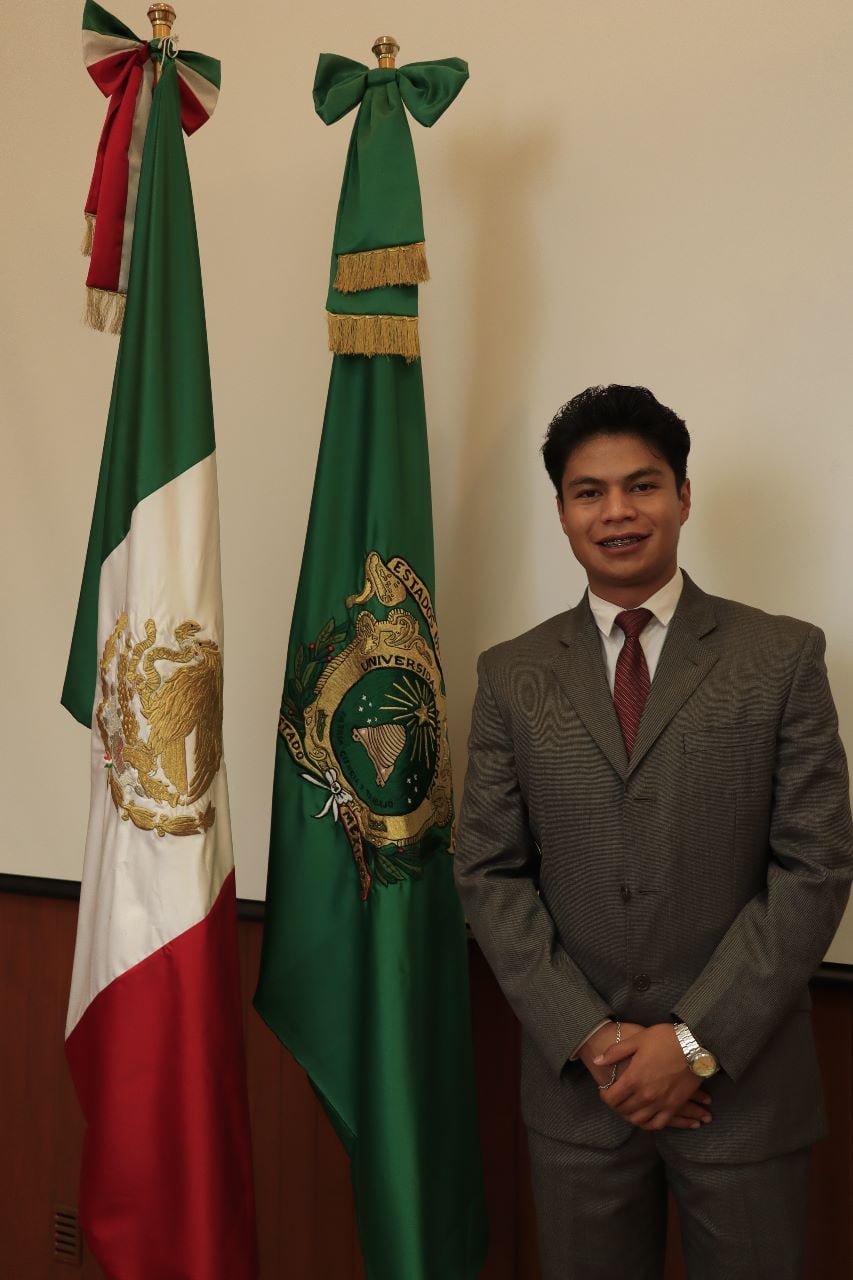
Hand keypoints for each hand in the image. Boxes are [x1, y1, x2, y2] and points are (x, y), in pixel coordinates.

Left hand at [593, 1022, 712, 1130]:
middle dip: (616, 1105)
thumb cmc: (665, 1038)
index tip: (605, 1091)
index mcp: (634, 1078)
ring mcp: (661, 1103)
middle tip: (616, 1098)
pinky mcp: (674, 1106)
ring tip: (628, 1108)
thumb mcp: (637, 1039)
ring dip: (630, 1116)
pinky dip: (649, 1124)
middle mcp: (646, 1095)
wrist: (695, 1045)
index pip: (611, 1098)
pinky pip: (659, 1124)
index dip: (604, 1096)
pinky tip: (645, 1118)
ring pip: (639, 1120)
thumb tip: (598, 1061)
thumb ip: (615, 1052)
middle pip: (623, 1110)